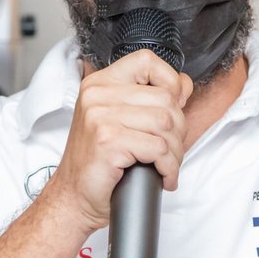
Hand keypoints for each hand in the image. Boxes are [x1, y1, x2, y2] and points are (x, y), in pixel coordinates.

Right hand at [43, 49, 193, 233]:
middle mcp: (96, 95)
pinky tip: (162, 176)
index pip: (147, 60)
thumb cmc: (99, 162)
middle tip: (170, 151)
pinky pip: (158, 148)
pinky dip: (168, 167)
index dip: (169, 82)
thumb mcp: (121, 121)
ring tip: (166, 165)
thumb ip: (150, 98)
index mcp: (99, 83)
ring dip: (175, 151)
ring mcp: (100, 117)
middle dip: (178, 130)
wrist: (74, 197)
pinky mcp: (108, 141)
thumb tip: (184, 83)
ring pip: (166, 123)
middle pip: (165, 98)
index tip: (173, 108)